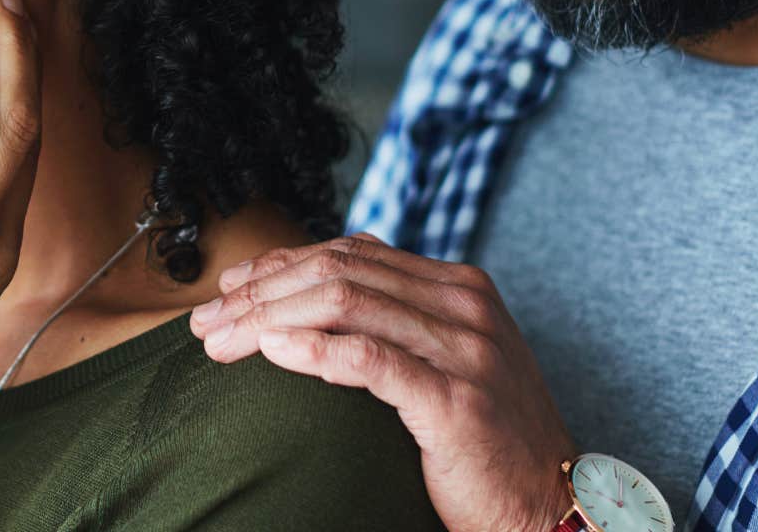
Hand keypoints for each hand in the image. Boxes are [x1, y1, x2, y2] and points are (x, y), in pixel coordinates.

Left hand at [188, 233, 575, 531]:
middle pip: (338, 271)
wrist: (550, 507)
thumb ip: (393, 324)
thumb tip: (301, 305)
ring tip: (222, 339)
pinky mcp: (456, 400)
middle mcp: (464, 306)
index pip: (351, 251)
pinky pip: (370, 359)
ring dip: (269, 318)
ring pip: (345, 303)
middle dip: (261, 291)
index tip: (229, 286)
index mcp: (459, 287)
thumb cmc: (486, 443)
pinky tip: (273, 352)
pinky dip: (314, 349)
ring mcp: (464, 349)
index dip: (281, 264)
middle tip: (207, 320)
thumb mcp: (444, 363)